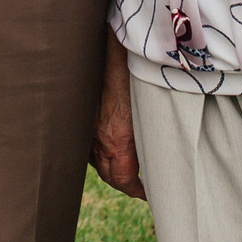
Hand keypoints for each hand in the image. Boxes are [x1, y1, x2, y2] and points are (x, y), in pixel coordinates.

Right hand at [90, 43, 146, 199]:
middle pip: (108, 174)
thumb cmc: (130, 73)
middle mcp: (97, 139)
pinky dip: (97, 150)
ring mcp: (85, 130)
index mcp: (117, 140)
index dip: (137, 190)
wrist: (102, 48)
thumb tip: (162, 147)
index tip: (148, 194)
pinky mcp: (78, 119)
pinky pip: (85, 144)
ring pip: (95, 160)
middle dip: (123, 182)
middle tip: (138, 185)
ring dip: (110, 166)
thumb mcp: (147, 106)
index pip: (124, 180)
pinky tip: (106, 143)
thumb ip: (151, 130)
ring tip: (124, 166)